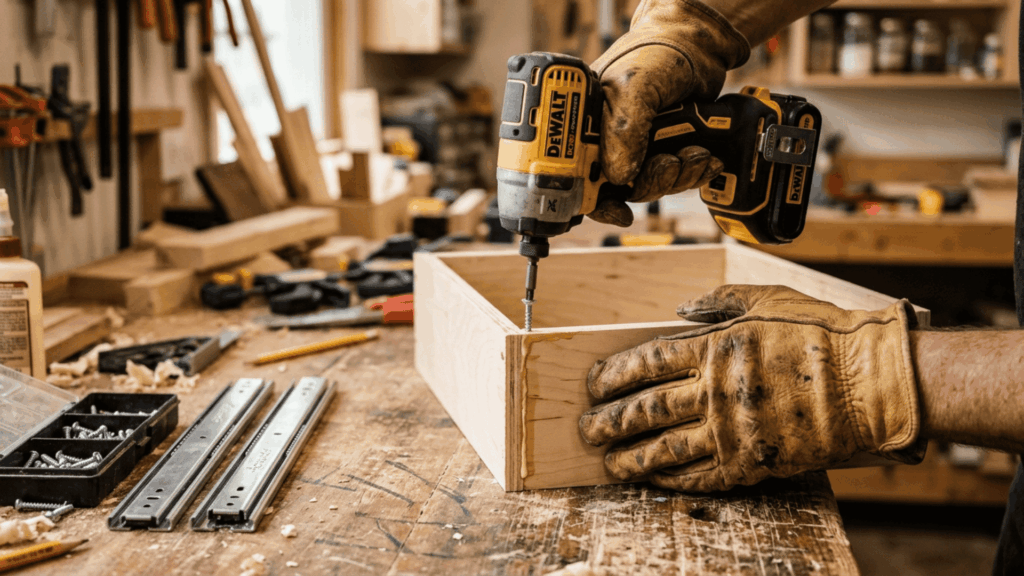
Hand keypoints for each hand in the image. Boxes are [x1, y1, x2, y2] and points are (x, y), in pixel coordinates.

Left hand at [578, 285, 925, 491]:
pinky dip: (672, 479)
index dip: (612, 375)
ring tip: (609, 461)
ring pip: (665, 448)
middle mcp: (716, 390)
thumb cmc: (824, 336)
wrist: (872, 383)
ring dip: (631, 457)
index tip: (593, 384)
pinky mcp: (752, 461)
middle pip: (645, 409)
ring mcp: (732, 429)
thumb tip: (682, 308)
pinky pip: (701, 475)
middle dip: (609, 421)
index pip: (646, 362)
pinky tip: (654, 478)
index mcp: (716, 347)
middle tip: (587, 428)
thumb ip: (719, 303)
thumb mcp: (768, 300)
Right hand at [588, 0, 749, 225]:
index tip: (619, 209)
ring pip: (651, 185)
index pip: (579, 175)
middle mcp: (607, 139)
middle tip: (670, 163)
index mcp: (585, 126)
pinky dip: (693, 174)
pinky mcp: (665, 149)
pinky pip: (675, 179)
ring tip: (696, 153)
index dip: (596, 199)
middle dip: (651, 183)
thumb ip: (624, 129)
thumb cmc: (656, 51)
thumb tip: (618, 175)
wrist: (699, 44)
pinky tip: (706, 159)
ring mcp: (638, 146)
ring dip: (677, 177)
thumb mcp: (634, 85)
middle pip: (620, 187)